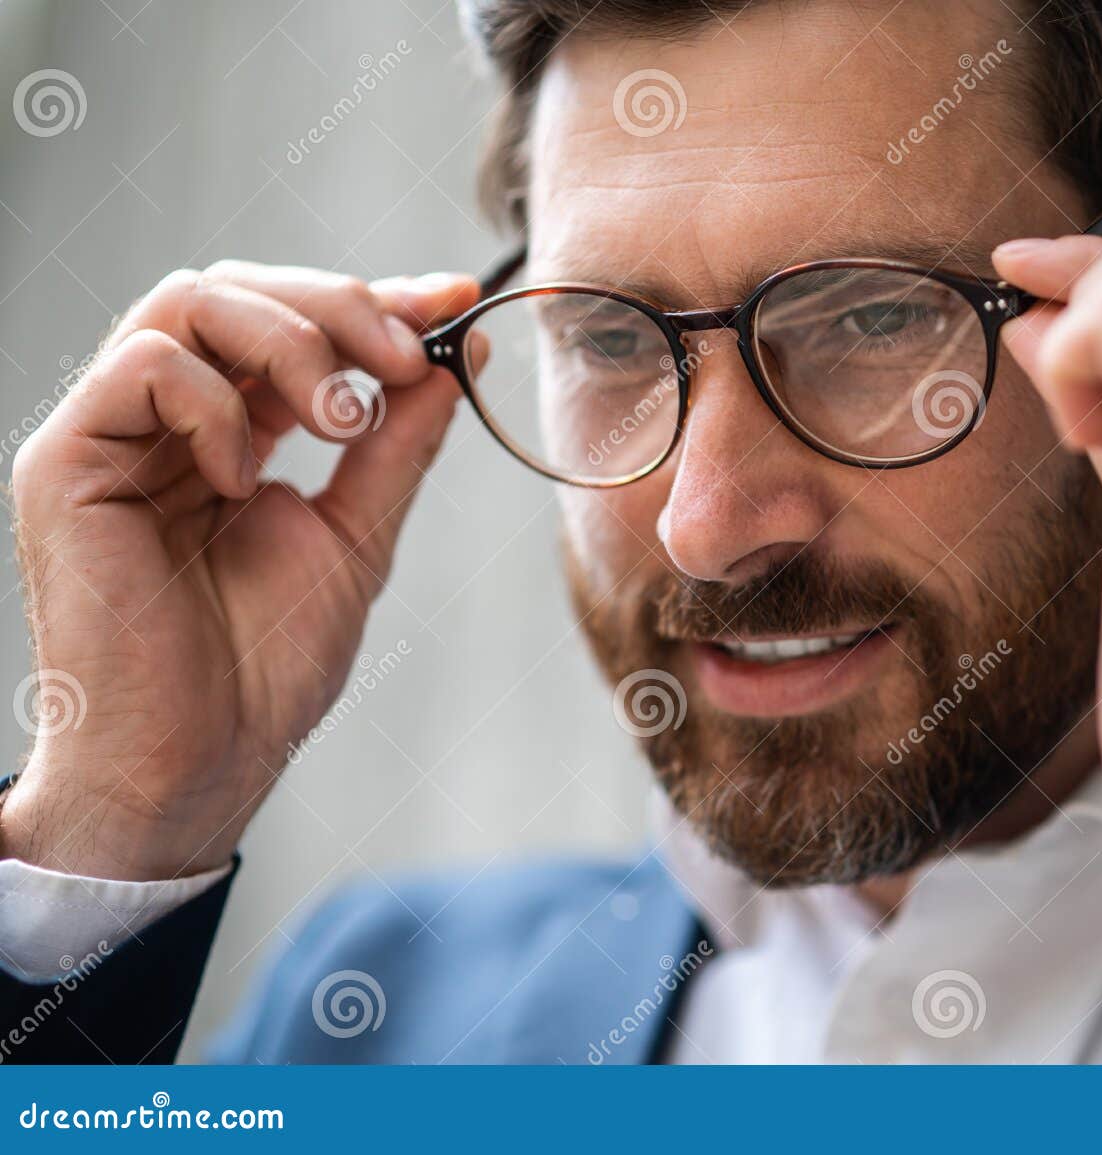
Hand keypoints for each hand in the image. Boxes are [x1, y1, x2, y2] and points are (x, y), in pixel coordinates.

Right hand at [1, 263, 477, 879]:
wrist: (197, 763)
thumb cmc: (263, 668)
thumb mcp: (357, 538)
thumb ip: (398, 446)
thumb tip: (452, 358)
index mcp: (232, 432)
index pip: (294, 323)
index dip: (374, 300)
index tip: (453, 299)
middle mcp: (168, 420)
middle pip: (241, 289)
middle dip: (340, 306)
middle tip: (404, 357)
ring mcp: (112, 434)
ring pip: (189, 300)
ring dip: (291, 341)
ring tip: (346, 420)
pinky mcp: (66, 462)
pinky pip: (144, 366)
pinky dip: (218, 401)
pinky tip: (247, 477)